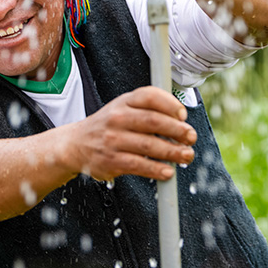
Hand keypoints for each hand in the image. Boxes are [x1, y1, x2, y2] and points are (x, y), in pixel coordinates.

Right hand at [62, 86, 196, 180]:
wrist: (76, 144)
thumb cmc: (108, 126)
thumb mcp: (123, 108)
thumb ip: (149, 109)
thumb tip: (181, 120)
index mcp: (124, 102)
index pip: (150, 96)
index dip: (171, 104)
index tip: (183, 115)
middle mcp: (117, 118)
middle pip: (153, 121)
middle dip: (178, 130)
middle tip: (191, 137)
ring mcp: (113, 140)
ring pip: (149, 145)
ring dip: (173, 152)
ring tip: (186, 155)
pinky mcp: (111, 160)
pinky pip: (138, 165)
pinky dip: (156, 169)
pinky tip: (168, 171)